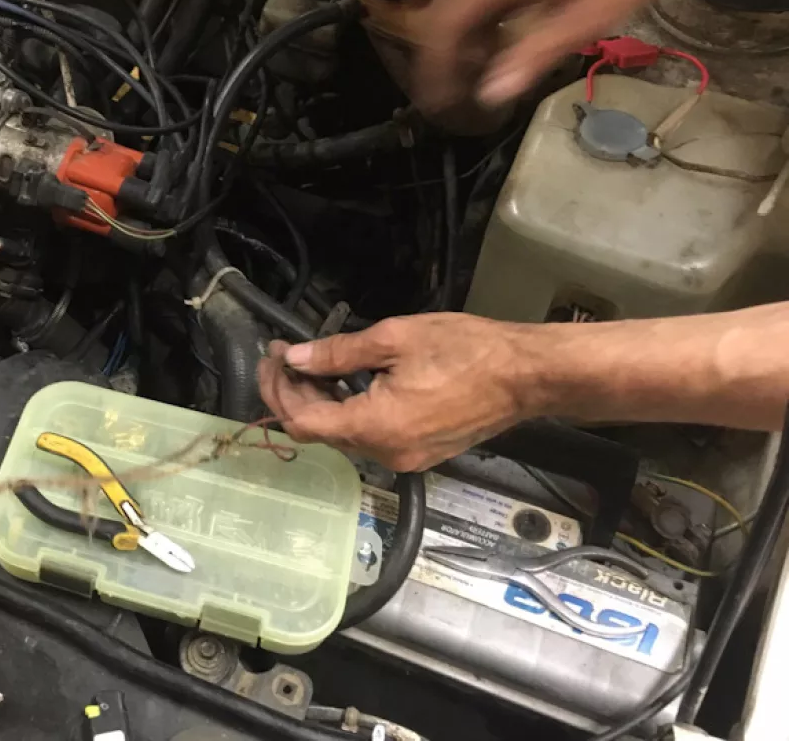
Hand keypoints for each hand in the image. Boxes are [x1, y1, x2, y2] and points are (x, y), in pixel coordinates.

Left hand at [257, 314, 544, 471]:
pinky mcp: (419, 454)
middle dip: (295, 393)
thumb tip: (296, 359)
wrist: (525, 376)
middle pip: (320, 431)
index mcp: (375, 427)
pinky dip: (350, 411)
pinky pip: (370, 437)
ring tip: (313, 363)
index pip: (303, 422)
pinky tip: (347, 382)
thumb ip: (338, 354)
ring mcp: (404, 459)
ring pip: (344, 435)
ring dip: (322, 402)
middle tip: (287, 354)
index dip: (279, 391)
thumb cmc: (466, 351)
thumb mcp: (393, 339)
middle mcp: (385, 454)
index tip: (273, 357)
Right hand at [413, 0, 690, 118]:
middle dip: (443, 56)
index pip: (447, 22)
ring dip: (462, 40)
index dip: (436, 64)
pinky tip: (496, 44)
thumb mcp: (584, 21)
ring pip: (464, 1)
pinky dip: (481, 23)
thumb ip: (533, 56)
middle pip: (447, 11)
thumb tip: (489, 95)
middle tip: (449, 95)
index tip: (438, 100)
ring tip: (472, 77)